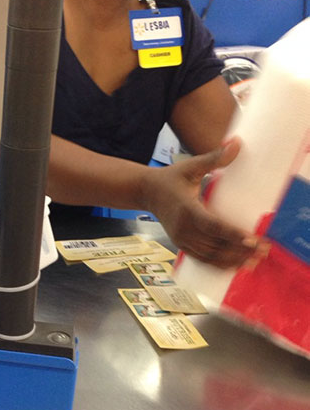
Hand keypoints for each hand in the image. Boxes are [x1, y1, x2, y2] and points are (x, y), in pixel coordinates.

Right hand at [142, 139, 266, 268]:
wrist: (147, 192)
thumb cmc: (171, 178)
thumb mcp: (191, 165)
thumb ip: (214, 158)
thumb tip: (236, 143)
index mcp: (186, 209)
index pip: (212, 225)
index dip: (232, 234)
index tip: (252, 239)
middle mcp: (183, 228)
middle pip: (214, 245)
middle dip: (239, 251)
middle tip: (262, 251)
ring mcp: (181, 239)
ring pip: (209, 256)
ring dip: (232, 260)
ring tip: (253, 261)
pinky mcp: (181, 245)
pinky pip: (202, 260)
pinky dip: (218, 265)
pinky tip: (234, 266)